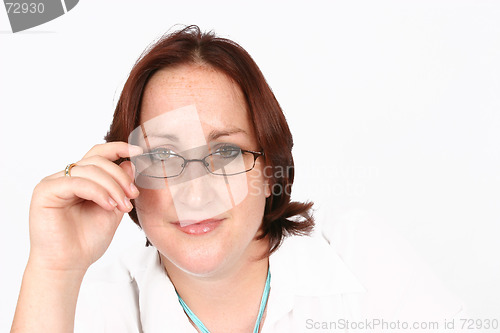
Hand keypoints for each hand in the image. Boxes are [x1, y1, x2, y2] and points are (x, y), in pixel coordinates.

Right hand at [27, 142, 142, 272]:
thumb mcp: (113, 209)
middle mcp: (66, 177)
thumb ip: (120, 187)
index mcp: (81, 179)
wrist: (68, 265)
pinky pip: (77, 182)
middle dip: (120, 176)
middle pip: (97, 160)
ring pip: (89, 169)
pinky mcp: (45, 191)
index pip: (99, 154)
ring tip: (122, 205)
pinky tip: (108, 205)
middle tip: (132, 195)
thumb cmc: (87, 241)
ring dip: (112, 186)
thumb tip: (129, 163)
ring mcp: (54, 182)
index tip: (139, 151)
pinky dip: (97, 192)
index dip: (118, 148)